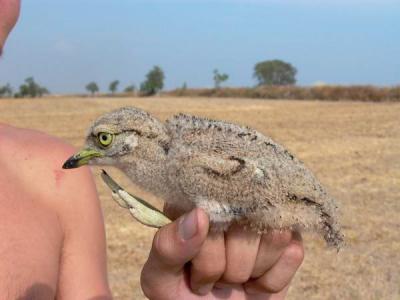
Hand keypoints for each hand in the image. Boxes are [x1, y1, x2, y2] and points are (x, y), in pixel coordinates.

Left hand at [140, 208, 303, 299]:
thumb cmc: (184, 294)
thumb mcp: (162, 277)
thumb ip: (168, 247)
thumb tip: (199, 214)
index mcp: (196, 202)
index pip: (211, 207)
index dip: (206, 248)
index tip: (194, 268)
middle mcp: (231, 202)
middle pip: (245, 225)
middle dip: (226, 267)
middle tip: (214, 277)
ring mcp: (262, 218)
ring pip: (274, 234)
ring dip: (250, 271)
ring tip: (234, 277)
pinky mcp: (289, 239)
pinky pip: (293, 253)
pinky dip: (271, 281)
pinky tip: (255, 282)